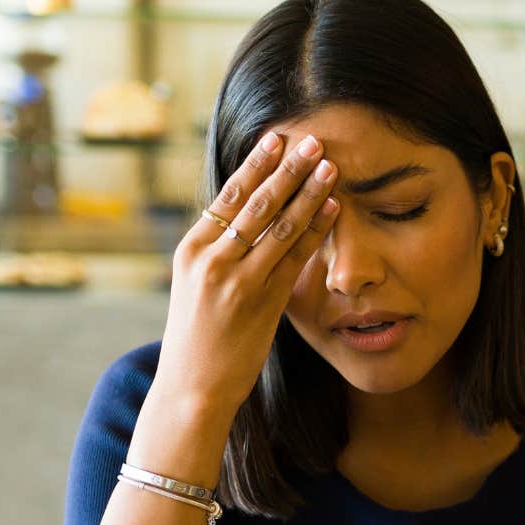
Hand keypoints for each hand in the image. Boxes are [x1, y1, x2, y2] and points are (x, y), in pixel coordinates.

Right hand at [155, 131, 341, 417]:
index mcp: (191, 249)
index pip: (227, 196)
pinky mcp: (260, 302)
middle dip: (286, 168)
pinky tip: (333, 207)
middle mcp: (211, 259)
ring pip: (277, 225)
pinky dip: (315, 228)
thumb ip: (220, 252)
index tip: (276, 138)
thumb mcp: (196, 286)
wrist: (192, 386)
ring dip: (307, 192)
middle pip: (254, 203)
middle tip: (312, 140)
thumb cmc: (199, 337)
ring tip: (329, 165)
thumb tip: (249, 218)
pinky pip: (294, 257)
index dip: (255, 165)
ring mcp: (235, 280)